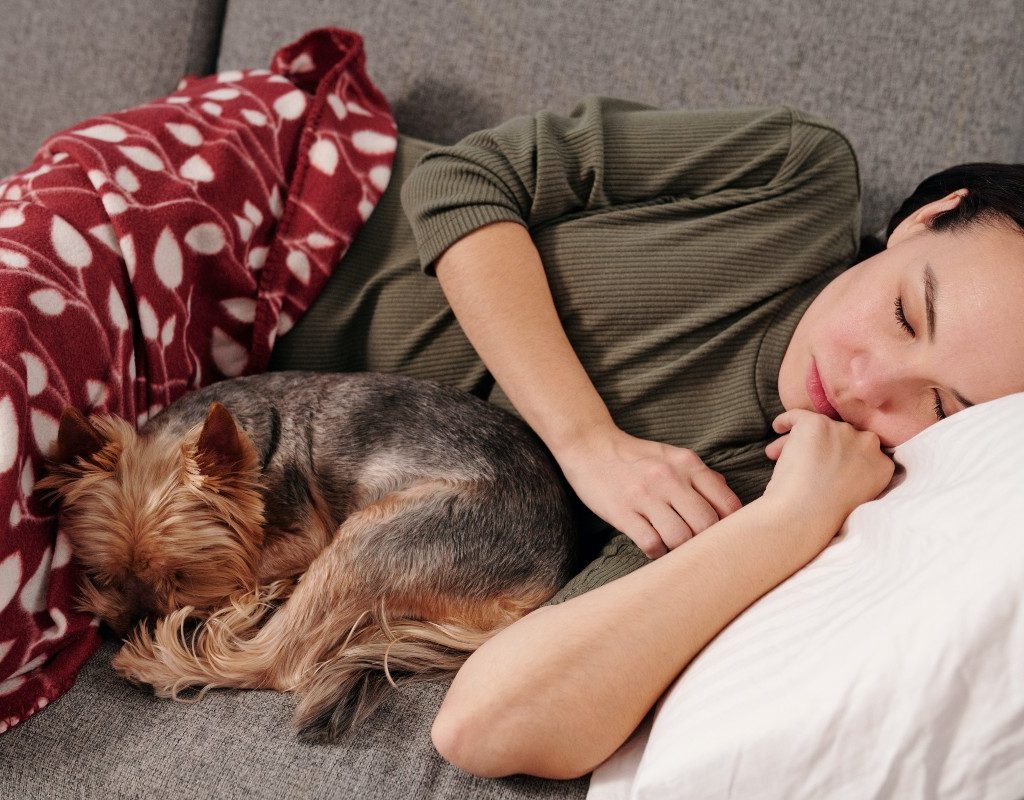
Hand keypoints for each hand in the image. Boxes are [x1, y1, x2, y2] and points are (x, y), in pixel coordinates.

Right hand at [553, 425, 742, 558]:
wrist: (589, 446)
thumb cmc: (635, 456)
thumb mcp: (672, 456)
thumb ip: (700, 476)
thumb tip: (728, 497)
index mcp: (688, 463)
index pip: (727, 503)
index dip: (733, 526)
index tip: (726, 536)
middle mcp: (669, 478)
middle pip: (706, 525)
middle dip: (708, 543)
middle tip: (702, 549)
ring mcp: (645, 496)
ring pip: (680, 538)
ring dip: (682, 551)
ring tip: (678, 550)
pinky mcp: (622, 512)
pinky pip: (651, 544)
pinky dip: (658, 554)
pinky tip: (656, 549)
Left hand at [763, 409, 894, 537]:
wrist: (806, 513)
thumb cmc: (823, 514)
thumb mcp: (855, 496)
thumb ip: (854, 475)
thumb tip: (833, 463)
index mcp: (882, 465)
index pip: (861, 452)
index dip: (840, 458)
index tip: (824, 468)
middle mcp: (868, 444)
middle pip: (842, 438)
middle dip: (821, 449)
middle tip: (801, 463)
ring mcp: (843, 430)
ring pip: (819, 429)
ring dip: (798, 441)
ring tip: (777, 456)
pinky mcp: (818, 423)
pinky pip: (797, 415)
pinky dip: (785, 420)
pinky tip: (777, 427)